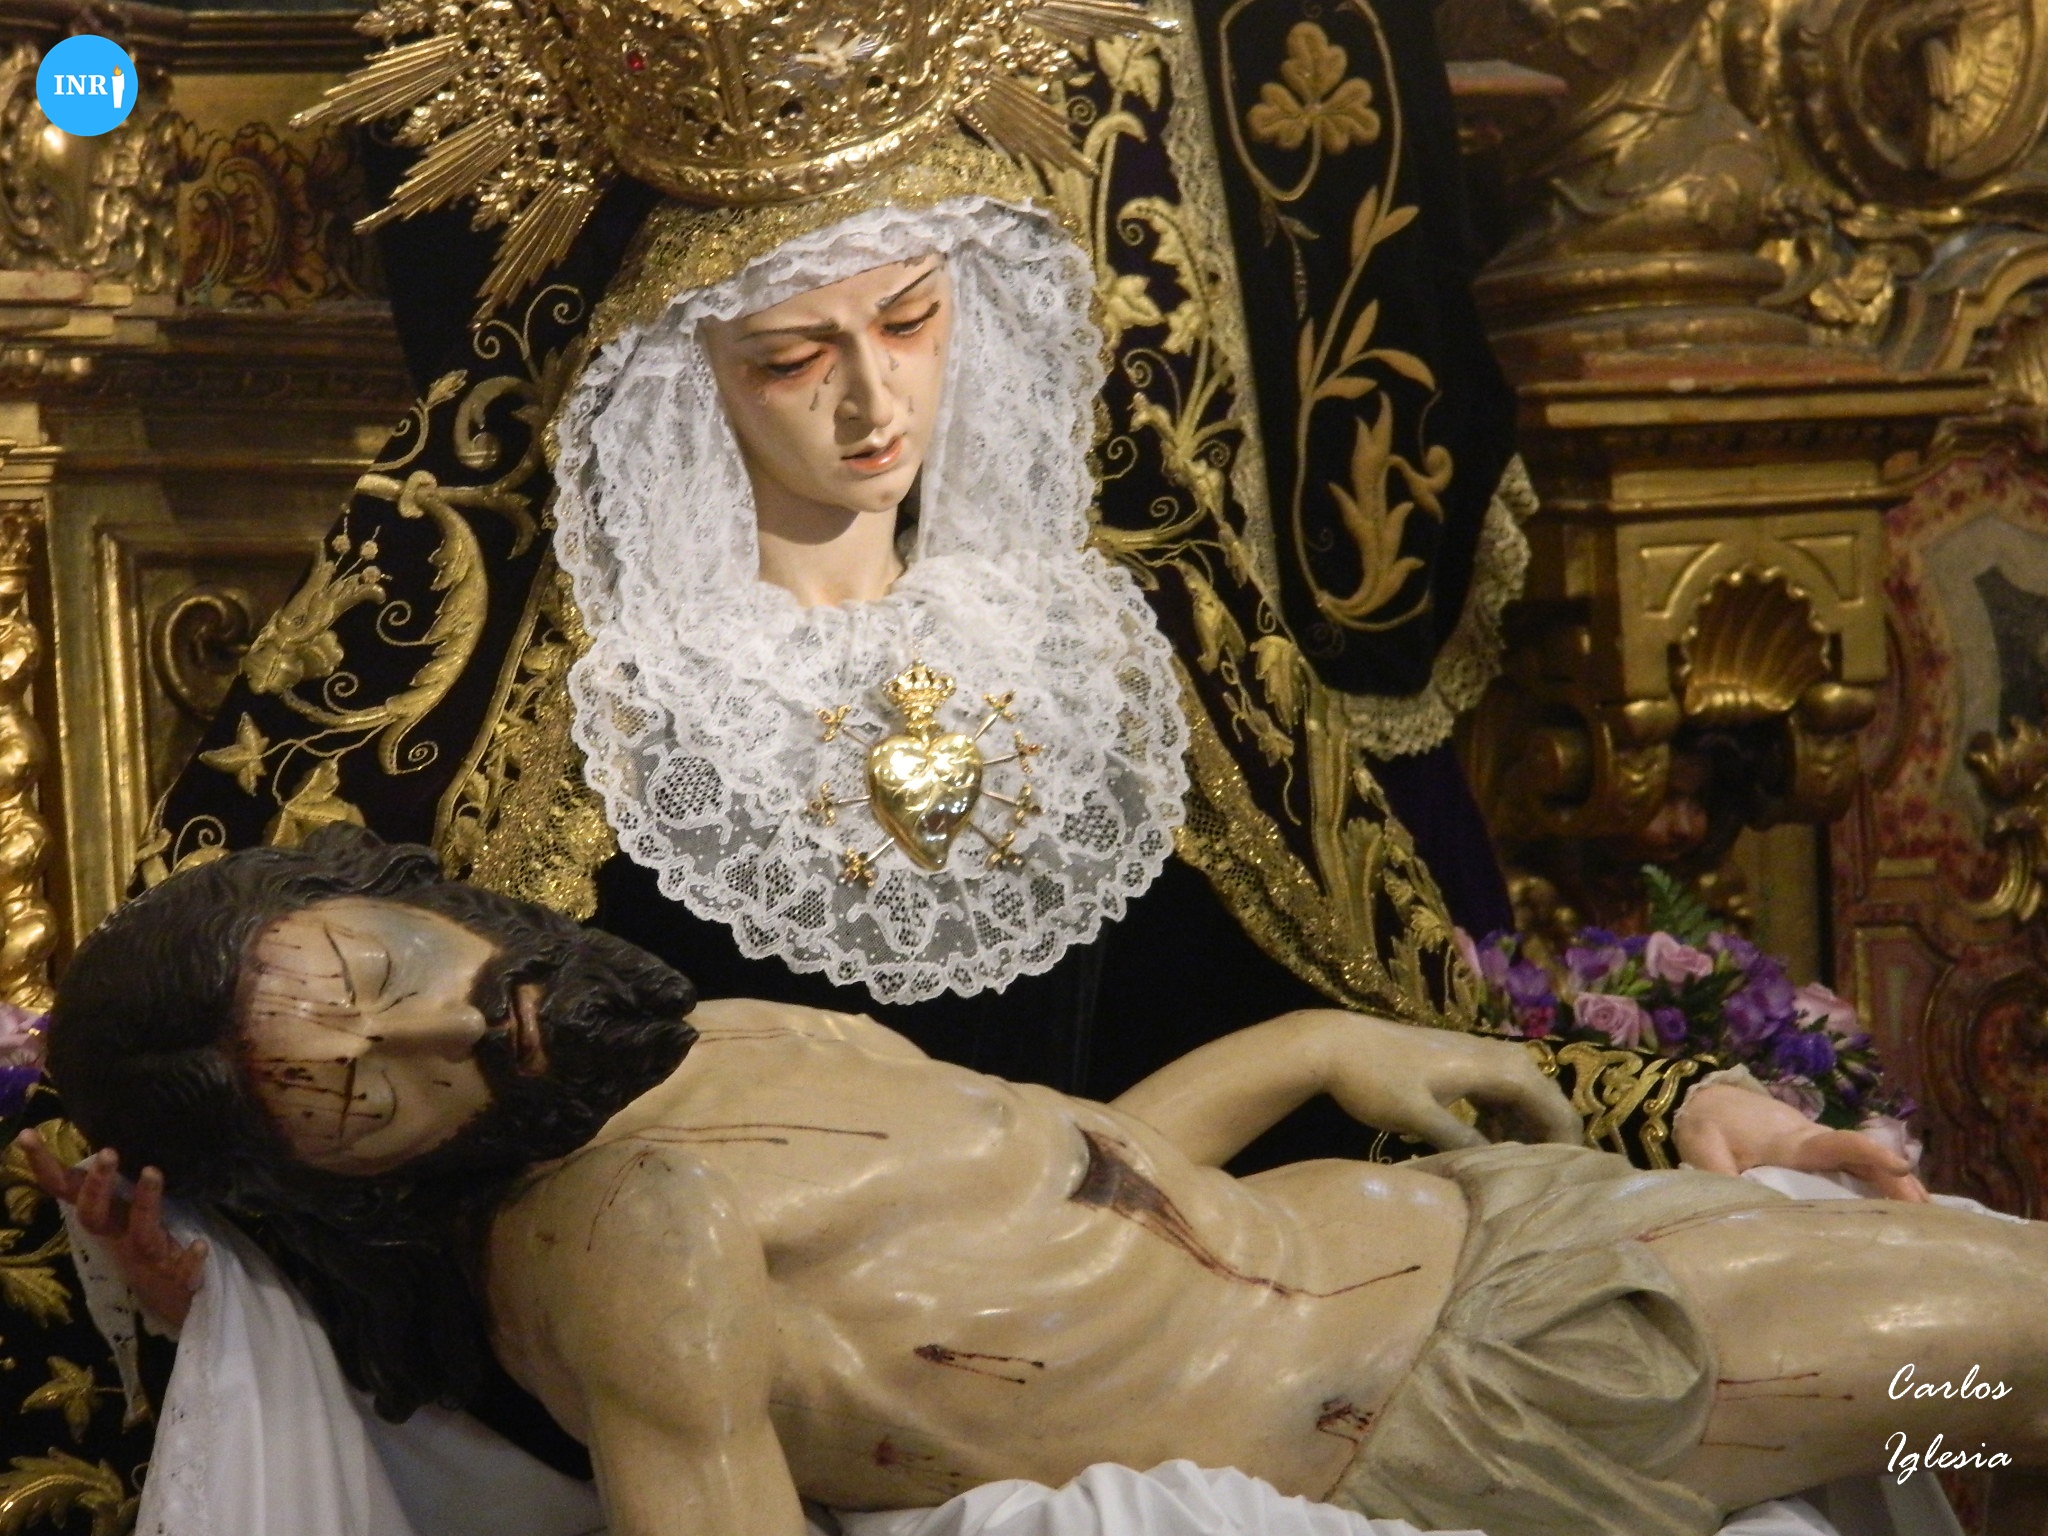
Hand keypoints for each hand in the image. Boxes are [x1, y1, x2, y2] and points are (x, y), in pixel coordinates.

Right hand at [15, 1130, 207, 1326]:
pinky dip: (189, 1259)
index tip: (27, 1135)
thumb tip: (101, 1138)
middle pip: (96, 1216)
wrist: (173, 1299)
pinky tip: (200, 1245)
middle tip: (107, 1152)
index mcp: (106, 1218)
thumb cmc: (146, 1243)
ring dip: (145, 1204)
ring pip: (141, 1234)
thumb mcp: (123, 1211)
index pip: (68, 1191)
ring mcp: (148, 1259)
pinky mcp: (177, 1278)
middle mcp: (120, 1238)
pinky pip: (182, 1270)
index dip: (44, 1167)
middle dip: (97, 1187)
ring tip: (152, 1171)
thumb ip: (110, 1183)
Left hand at [1312, 1012, 1581, 1150]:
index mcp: (1496, 1066)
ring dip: (1526, 1127)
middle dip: (1552, 1135)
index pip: (1551, 1105)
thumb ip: (1461, 1141)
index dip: (1566, 1140)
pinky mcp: (1458, 1062)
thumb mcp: (1418, 1116)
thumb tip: (1499, 1166)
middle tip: (1557, 1178)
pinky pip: (1496, 1092)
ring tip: (1529, 1168)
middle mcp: (1496, 1055)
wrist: (1335, 1044)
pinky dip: (1502, 1117)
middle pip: (1542, 1097)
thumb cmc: (1374, 1079)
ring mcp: (1477, 1055)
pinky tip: (1493, 1145)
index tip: (1574, 1176)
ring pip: (1520, 1095)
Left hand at [1674, 1084, 1928, 1201]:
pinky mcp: (1812, 1154)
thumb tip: (1733, 1206)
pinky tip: (1894, 1207)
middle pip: (1864, 1161)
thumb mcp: (1704, 1148)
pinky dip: (1877, 1183)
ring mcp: (1815, 1148)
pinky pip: (1853, 1168)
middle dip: (1897, 1182)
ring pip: (1863, 1165)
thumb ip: (1718, 1174)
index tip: (1900, 1166)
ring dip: (1893, 1186)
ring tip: (1924, 1218)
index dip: (1870, 1153)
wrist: (1704, 1097)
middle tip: (1927, 1215)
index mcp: (1792, 1144)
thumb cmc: (1708, 1123)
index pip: (1838, 1144)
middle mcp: (1812, 1144)